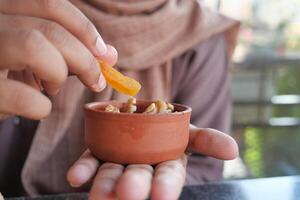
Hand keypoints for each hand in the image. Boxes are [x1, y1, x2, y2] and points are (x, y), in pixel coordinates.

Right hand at [0, 0, 117, 119]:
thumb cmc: (3, 73)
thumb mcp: (34, 55)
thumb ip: (70, 51)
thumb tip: (111, 55)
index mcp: (1, 10)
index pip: (48, 3)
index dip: (84, 29)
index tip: (103, 53)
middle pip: (49, 28)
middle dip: (84, 58)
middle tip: (95, 80)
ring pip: (33, 45)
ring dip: (58, 73)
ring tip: (54, 89)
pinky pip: (21, 95)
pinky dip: (41, 107)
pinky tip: (37, 108)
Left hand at [67, 126, 237, 199]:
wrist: (145, 118)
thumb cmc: (172, 129)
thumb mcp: (191, 132)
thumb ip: (208, 140)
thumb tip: (233, 150)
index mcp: (167, 164)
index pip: (169, 177)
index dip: (167, 186)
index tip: (163, 195)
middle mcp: (143, 167)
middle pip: (138, 177)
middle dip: (134, 186)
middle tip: (129, 194)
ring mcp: (120, 162)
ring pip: (112, 175)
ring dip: (104, 185)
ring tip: (98, 196)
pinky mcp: (100, 153)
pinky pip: (91, 162)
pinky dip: (83, 169)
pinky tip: (74, 177)